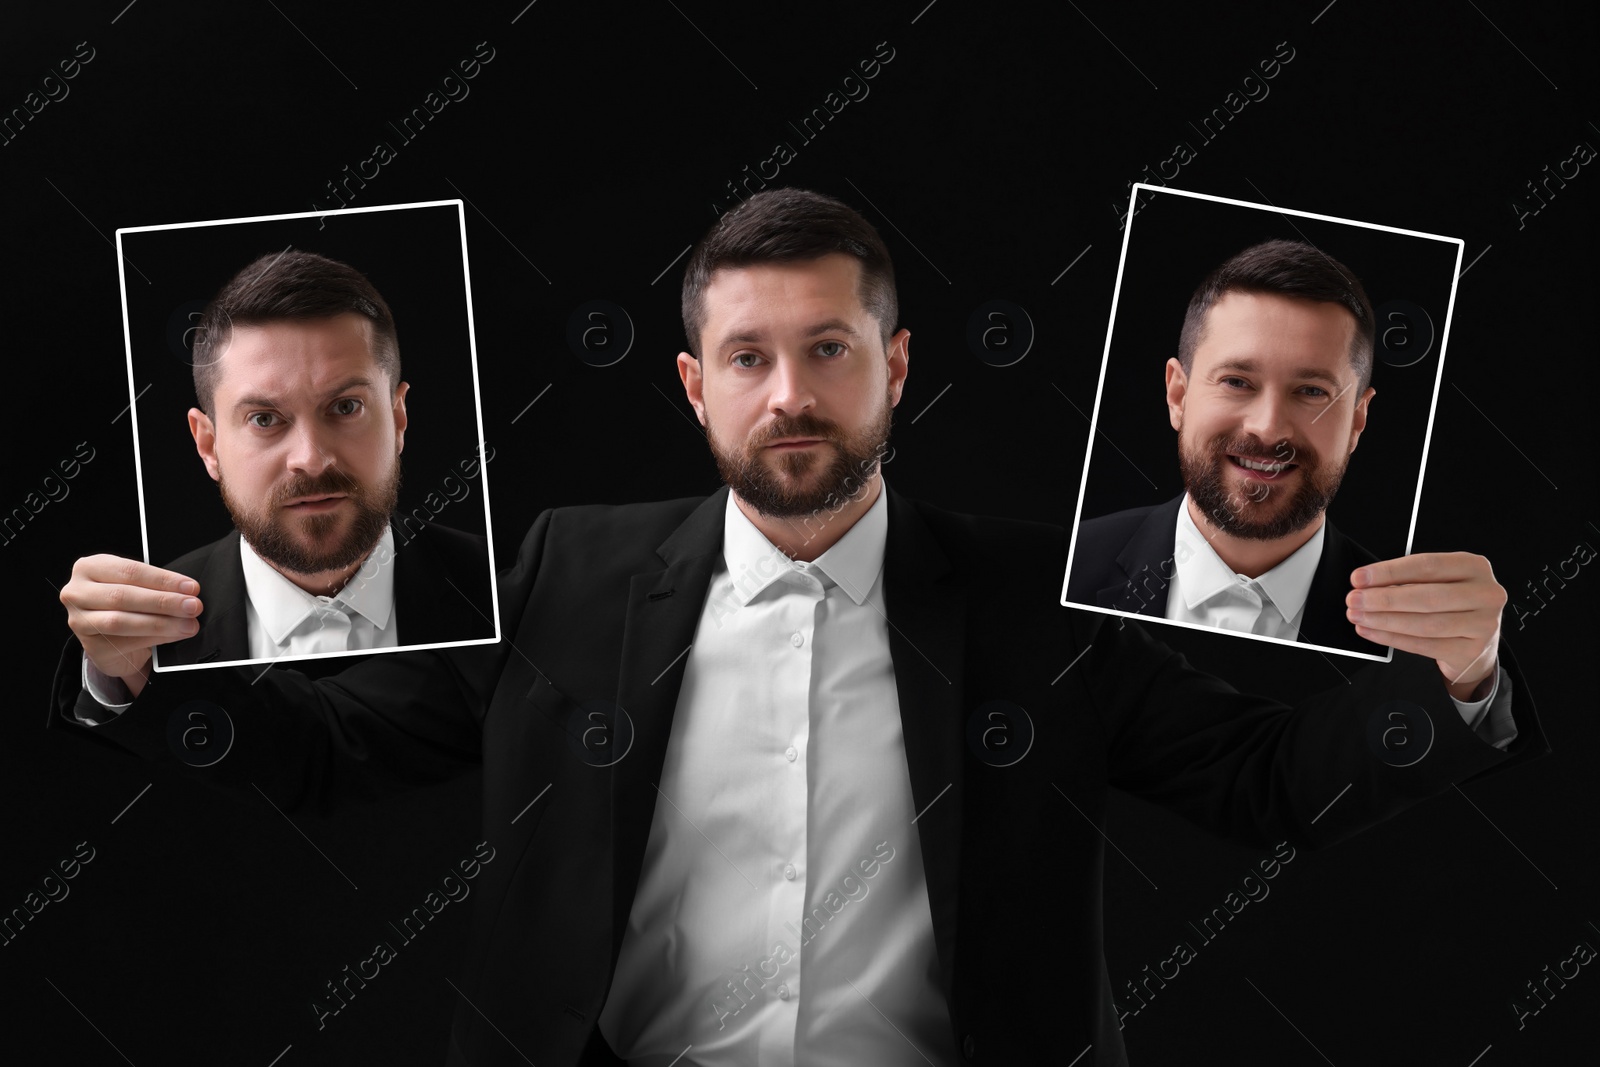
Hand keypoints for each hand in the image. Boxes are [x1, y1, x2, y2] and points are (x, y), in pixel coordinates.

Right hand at [59, 555, 203, 698]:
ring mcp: (78, 620)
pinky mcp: (90, 646)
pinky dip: (155, 638)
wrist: (110, 638)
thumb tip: (188, 593)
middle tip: (193, 606)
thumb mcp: (136, 586)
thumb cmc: (126, 604)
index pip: (130, 571)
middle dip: (164, 601)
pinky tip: (174, 635)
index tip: (191, 587)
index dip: (163, 579)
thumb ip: (155, 586)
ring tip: (188, 624)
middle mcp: (77, 592)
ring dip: (161, 623)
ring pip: (122, 621)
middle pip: (124, 596)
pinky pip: (126, 642)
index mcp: (89, 567)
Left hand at [1346, 552, 1504, 701]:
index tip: (1359, 578)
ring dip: (1385, 621)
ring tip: (1359, 616)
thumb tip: (1366, 585)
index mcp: (1474, 567)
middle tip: (1354, 600)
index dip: (1389, 572)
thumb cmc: (1451, 604)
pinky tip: (1372, 632)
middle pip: (1427, 596)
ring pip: (1426, 624)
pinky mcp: (1473, 650)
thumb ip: (1408, 580)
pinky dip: (1393, 639)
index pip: (1427, 565)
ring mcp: (1484, 624)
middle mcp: (1486, 594)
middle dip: (1384, 599)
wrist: (1476, 641)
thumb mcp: (1437, 582)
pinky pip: (1425, 645)